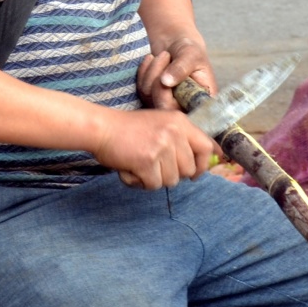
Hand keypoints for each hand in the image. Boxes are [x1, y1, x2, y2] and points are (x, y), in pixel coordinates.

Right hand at [93, 107, 215, 189]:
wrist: (102, 128)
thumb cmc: (129, 129)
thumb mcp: (161, 124)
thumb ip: (180, 140)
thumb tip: (199, 166)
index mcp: (180, 121)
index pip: (205, 147)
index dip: (202, 165)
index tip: (193, 174)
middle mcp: (174, 132)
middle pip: (188, 169)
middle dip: (172, 174)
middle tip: (154, 167)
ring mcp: (161, 146)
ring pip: (171, 180)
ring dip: (155, 179)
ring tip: (140, 165)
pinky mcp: (147, 161)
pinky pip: (153, 185)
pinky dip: (141, 182)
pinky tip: (131, 170)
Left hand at [137, 36, 214, 111]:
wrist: (175, 46)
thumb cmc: (189, 50)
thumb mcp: (191, 54)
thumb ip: (181, 68)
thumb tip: (166, 82)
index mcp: (201, 102)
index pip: (184, 113)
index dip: (169, 97)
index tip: (166, 74)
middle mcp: (184, 108)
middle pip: (163, 107)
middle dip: (158, 78)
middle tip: (165, 55)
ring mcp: (166, 106)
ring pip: (149, 96)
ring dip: (152, 71)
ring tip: (163, 55)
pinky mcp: (152, 100)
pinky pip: (140, 90)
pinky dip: (143, 72)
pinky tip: (151, 59)